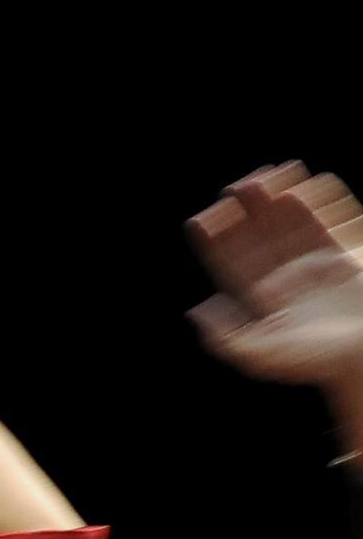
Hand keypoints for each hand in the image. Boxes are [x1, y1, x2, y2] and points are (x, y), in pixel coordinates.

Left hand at [186, 164, 362, 396]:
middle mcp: (283, 281)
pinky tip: (300, 188)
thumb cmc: (316, 363)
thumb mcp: (262, 356)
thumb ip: (227, 337)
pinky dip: (314, 206)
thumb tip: (197, 311)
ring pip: (288, 227)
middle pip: (258, 238)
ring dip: (276, 201)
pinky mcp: (342, 261)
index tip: (201, 221)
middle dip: (246, 212)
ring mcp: (313, 269)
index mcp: (260, 301)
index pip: (230, 263)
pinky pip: (323, 226)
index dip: (215, 242)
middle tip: (236, 186)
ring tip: (267, 175)